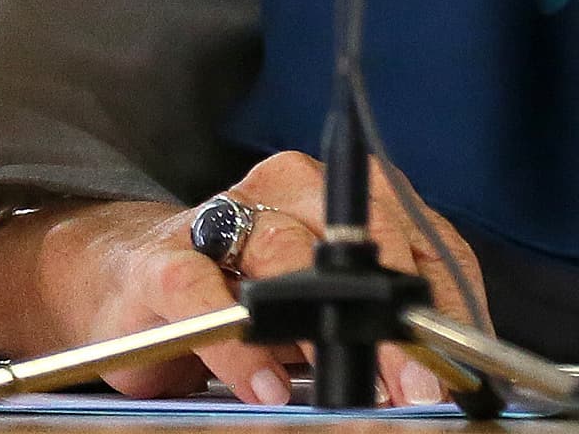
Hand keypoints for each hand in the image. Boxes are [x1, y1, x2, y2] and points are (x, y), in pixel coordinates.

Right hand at [0, 152, 487, 404]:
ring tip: (341, 386)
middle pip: (359, 246)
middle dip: (389, 322)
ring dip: (321, 330)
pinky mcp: (164, 261)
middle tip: (408, 386)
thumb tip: (438, 375)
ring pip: (286, 254)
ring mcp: (225, 219)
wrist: (125, 276)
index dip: (440, 304)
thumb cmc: (242, 288)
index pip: (417, 239)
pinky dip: (239, 343)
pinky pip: (204, 293)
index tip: (453, 364)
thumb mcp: (322, 303)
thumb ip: (375, 322)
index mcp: (345, 194)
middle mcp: (291, 190)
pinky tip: (264, 385)